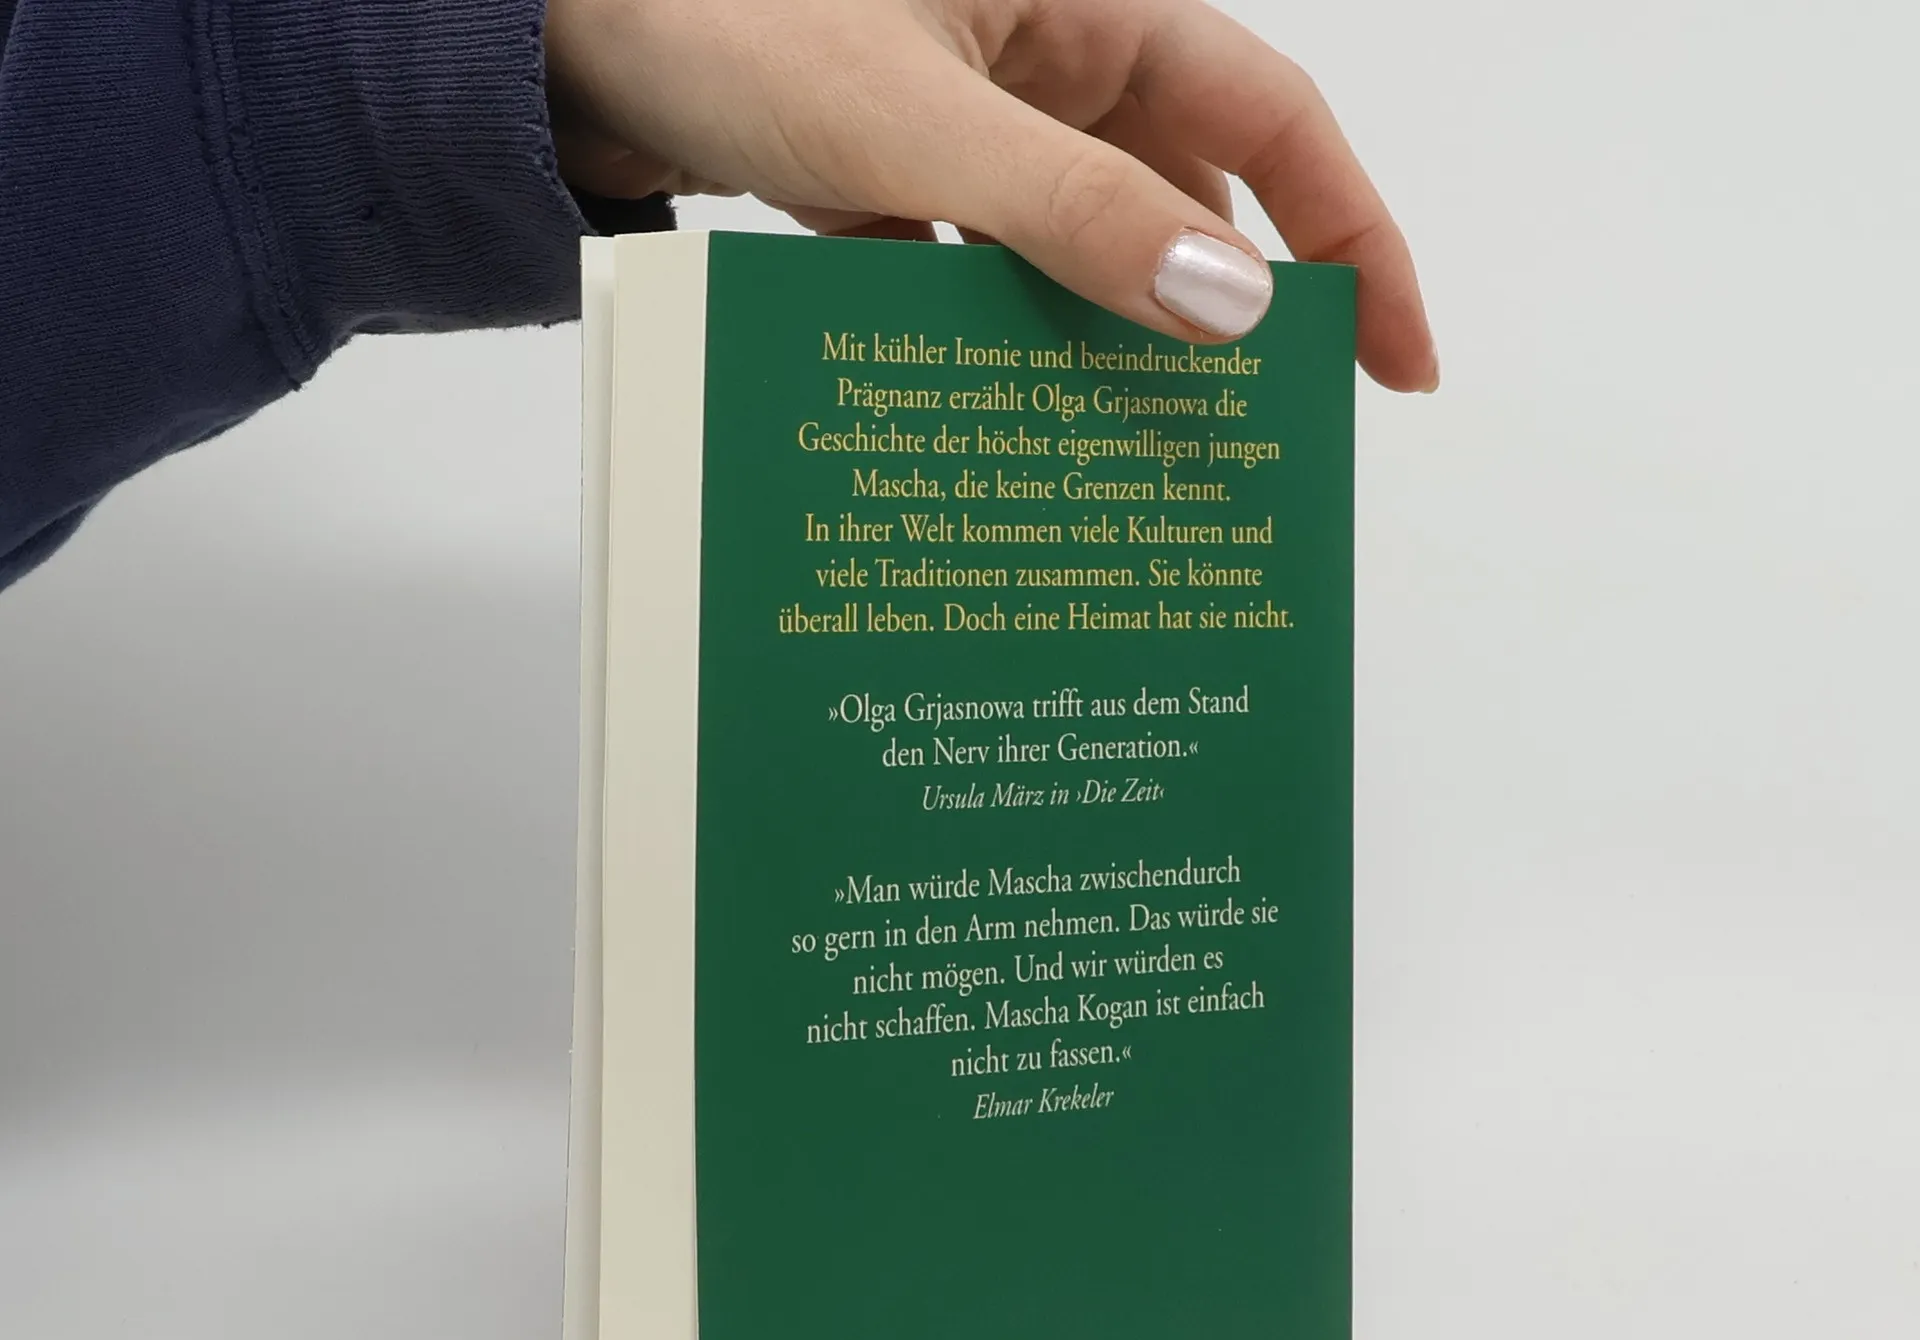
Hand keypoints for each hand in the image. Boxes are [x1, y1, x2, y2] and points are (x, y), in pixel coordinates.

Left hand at [544, 0, 1435, 389]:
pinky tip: (1000, 427)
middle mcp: (1044, 59)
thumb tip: (1225, 308)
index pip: (1274, 122)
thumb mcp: (914, 120)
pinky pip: (983, 272)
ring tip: (1134, 466)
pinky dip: (996, 344)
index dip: (1356, 239)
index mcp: (1090, 5)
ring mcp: (968, 124)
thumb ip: (1069, 213)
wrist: (546, 28)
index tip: (1397, 363)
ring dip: (1105, 348)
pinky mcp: (895, 179)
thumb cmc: (717, 12)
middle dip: (1226, 318)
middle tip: (1255, 448)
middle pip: (1186, 197)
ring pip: (1081, 250)